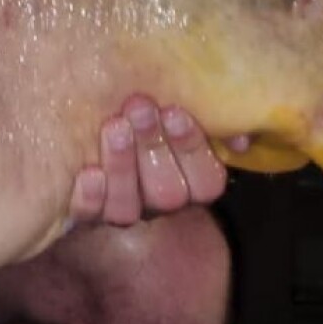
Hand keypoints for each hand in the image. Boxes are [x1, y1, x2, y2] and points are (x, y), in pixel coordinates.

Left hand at [68, 95, 248, 226]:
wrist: (81, 134)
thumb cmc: (137, 115)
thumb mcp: (172, 115)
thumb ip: (208, 119)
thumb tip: (240, 139)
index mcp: (188, 183)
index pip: (206, 181)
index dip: (192, 149)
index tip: (174, 112)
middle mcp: (157, 203)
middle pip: (167, 193)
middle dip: (154, 147)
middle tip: (140, 108)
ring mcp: (121, 211)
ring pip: (128, 207)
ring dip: (123, 165)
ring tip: (114, 126)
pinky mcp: (84, 214)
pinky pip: (88, 215)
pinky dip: (91, 197)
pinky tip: (88, 172)